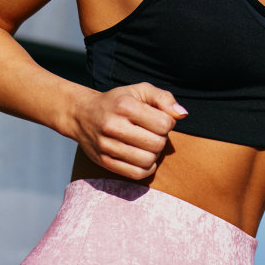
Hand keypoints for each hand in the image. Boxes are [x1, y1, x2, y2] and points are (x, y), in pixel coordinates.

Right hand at [69, 82, 187, 179]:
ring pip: (148, 160)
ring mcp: (106, 146)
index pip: (164, 124)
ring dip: (154, 154)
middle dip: (162, 139)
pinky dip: (146, 168)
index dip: (168, 123)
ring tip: (148, 145)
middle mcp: (114, 126)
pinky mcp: (103, 161)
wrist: (82, 114)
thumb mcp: (140, 90)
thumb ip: (164, 98)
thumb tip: (182, 114)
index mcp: (125, 106)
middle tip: (154, 133)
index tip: (160, 120)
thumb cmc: (118, 101)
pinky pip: (136, 174)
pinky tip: (144, 158)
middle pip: (157, 144)